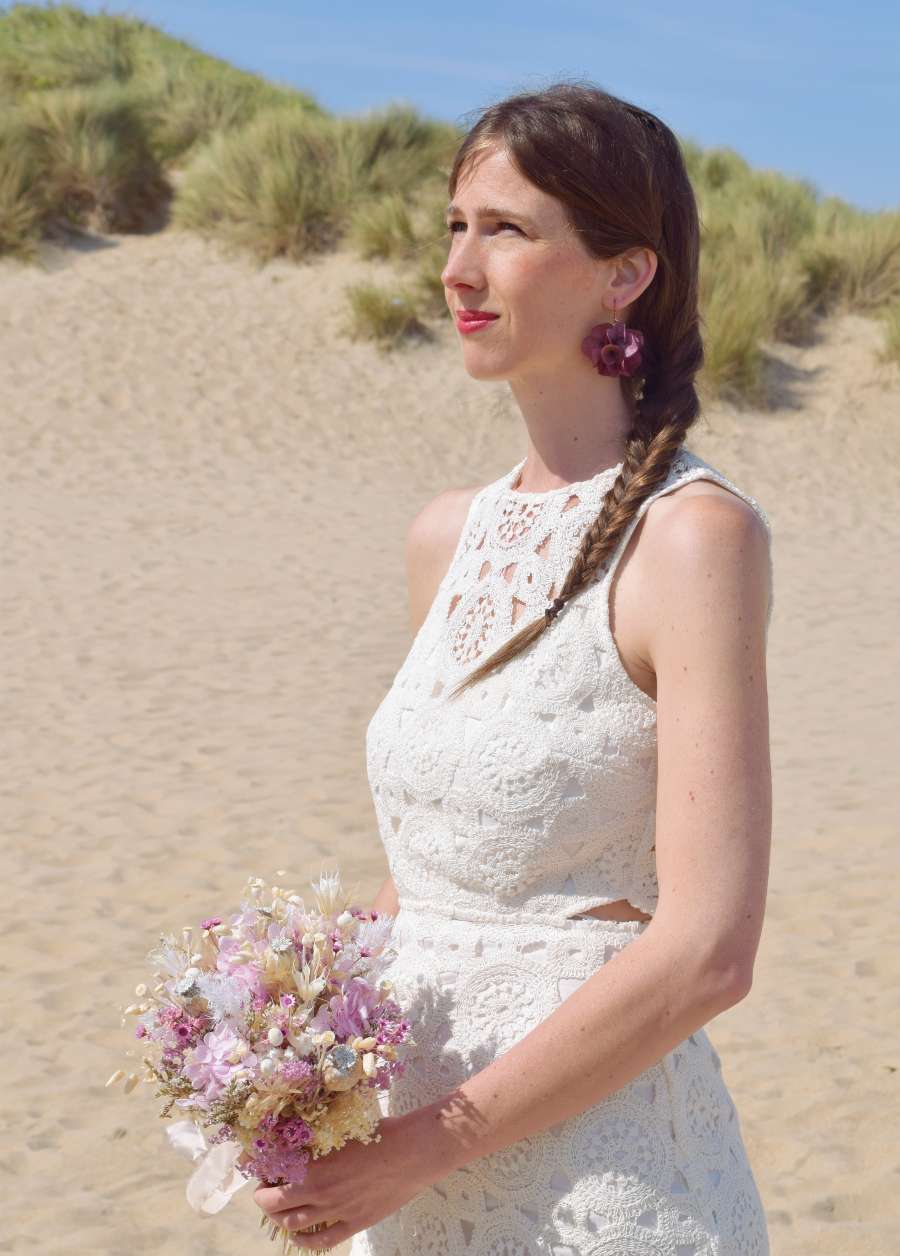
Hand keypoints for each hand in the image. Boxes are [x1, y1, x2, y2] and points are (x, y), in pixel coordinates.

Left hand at [251, 1111, 443, 1249]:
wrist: (412, 1151)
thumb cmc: (380, 1132)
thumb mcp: (342, 1128)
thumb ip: (318, 1138)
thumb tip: (299, 1136)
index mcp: (314, 1163)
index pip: (273, 1173)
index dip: (262, 1169)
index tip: (263, 1165)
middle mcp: (319, 1191)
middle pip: (275, 1204)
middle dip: (264, 1196)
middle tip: (266, 1188)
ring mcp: (336, 1211)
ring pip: (293, 1224)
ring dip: (279, 1218)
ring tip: (278, 1209)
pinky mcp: (354, 1223)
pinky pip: (322, 1242)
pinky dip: (305, 1242)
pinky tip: (300, 1237)